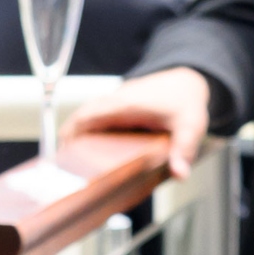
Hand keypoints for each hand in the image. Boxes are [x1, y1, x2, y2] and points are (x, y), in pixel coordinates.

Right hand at [60, 65, 212, 179]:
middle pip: (81, 119)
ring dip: (77, 138)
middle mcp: (115, 102)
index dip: (72, 132)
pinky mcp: (116, 109)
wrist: (186, 80)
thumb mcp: (190, 126)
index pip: (89, 115)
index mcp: (126, 105)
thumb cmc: (186, 101)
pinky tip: (90, 158)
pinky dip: (88, 135)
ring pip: (86, 119)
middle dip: (69, 141)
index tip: (63, 153)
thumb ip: (184, 150)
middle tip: (64, 168)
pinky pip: (96, 120)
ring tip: (72, 167)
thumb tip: (179, 175)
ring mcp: (114, 104)